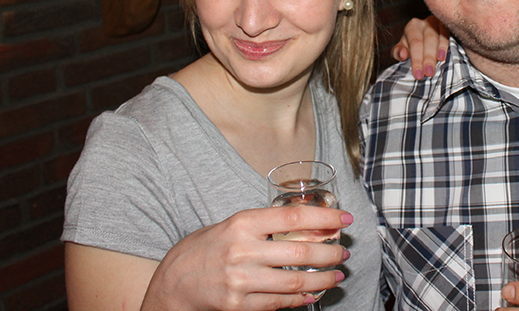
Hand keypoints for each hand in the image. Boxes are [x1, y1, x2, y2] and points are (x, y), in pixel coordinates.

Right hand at [141, 206, 351, 310]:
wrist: (173, 283)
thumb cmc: (205, 248)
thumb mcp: (232, 225)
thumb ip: (264, 224)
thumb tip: (307, 220)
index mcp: (243, 223)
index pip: (294, 216)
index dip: (325, 217)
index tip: (344, 219)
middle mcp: (243, 250)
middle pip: (301, 251)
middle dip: (330, 252)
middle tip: (344, 251)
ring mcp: (241, 280)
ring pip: (295, 281)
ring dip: (323, 279)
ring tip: (336, 275)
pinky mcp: (238, 305)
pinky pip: (279, 303)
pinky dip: (301, 299)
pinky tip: (313, 293)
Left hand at [390, 16, 449, 79]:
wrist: (426, 35)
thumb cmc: (412, 43)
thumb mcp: (403, 47)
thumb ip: (398, 52)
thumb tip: (402, 55)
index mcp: (412, 27)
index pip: (415, 43)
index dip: (416, 59)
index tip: (418, 74)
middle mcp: (424, 23)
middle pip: (427, 40)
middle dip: (428, 57)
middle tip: (429, 73)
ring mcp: (437, 22)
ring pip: (438, 37)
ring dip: (439, 51)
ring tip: (439, 63)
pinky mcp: (446, 25)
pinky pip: (447, 34)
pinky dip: (445, 45)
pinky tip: (444, 55)